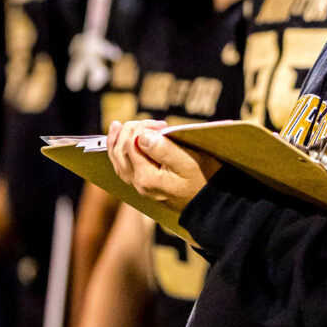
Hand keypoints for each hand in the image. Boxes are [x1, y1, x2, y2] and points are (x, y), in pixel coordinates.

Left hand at [107, 119, 221, 212]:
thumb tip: (143, 136)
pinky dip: (118, 153)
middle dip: (131, 131)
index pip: (131, 145)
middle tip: (152, 123)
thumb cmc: (203, 179)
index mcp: (148, 178)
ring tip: (118, 126)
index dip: (142, 128)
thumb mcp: (188, 162)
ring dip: (117, 141)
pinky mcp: (143, 185)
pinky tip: (119, 144)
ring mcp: (139, 186)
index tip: (162, 124)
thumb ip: (164, 149)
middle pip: (121, 151)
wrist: (209, 203)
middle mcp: (139, 184)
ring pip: (118, 160)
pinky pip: (122, 167)